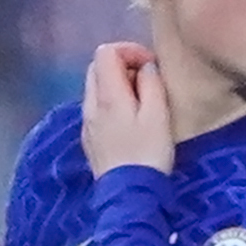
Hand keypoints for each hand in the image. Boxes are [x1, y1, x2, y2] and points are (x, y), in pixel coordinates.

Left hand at [82, 43, 174, 177]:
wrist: (130, 195)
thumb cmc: (148, 153)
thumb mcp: (158, 115)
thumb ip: (151, 84)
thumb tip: (145, 67)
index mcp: (107, 94)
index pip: (106, 51)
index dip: (130, 50)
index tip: (150, 66)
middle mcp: (90, 104)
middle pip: (97, 66)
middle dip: (122, 65)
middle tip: (146, 82)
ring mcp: (87, 122)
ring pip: (95, 88)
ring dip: (116, 85)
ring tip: (140, 102)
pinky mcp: (89, 139)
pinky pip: (96, 109)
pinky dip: (111, 104)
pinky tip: (128, 123)